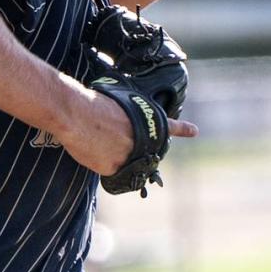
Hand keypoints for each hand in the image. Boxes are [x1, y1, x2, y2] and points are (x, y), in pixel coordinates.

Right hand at [58, 87, 197, 175]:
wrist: (76, 114)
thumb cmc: (90, 102)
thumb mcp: (116, 103)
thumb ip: (125, 119)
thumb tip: (121, 128)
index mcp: (143, 120)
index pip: (168, 126)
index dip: (182, 129)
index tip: (194, 131)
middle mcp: (140, 140)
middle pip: (142, 152)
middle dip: (130, 149)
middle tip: (110, 138)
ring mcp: (128, 156)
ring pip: (123, 162)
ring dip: (111, 154)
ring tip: (96, 139)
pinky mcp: (113, 168)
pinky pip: (109, 169)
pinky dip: (99, 161)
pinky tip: (90, 148)